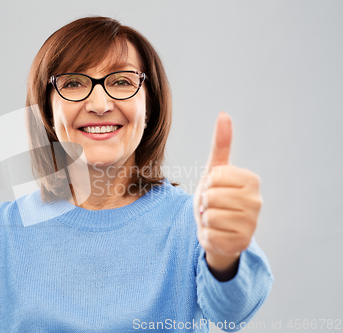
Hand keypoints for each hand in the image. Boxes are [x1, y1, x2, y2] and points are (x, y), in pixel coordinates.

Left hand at [193, 112, 262, 279]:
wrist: (217, 228)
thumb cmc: (216, 195)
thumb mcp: (216, 170)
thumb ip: (221, 144)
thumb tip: (224, 114)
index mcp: (252, 181)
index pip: (215, 177)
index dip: (208, 183)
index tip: (215, 188)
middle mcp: (257, 202)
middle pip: (211, 197)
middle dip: (205, 202)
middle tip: (213, 205)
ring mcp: (252, 224)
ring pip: (210, 216)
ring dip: (205, 218)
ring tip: (215, 218)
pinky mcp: (242, 243)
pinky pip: (211, 235)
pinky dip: (207, 235)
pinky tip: (216, 233)